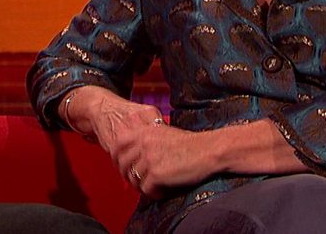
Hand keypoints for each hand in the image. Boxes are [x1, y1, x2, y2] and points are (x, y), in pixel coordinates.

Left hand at [64, 86, 215, 198]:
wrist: (209, 150)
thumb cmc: (190, 144)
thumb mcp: (163, 133)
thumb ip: (145, 141)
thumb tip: (131, 157)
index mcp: (143, 132)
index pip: (117, 146)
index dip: (117, 159)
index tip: (124, 168)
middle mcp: (142, 144)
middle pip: (123, 165)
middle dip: (129, 176)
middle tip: (141, 182)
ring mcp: (148, 159)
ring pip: (134, 180)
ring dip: (144, 186)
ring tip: (156, 187)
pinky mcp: (156, 174)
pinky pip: (146, 190)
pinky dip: (155, 193)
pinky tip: (164, 191)